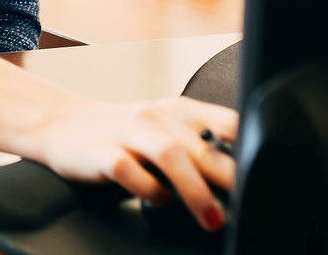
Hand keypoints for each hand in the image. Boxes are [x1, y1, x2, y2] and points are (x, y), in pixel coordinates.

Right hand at [36, 97, 238, 231]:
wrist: (60, 125)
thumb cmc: (121, 134)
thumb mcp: (164, 131)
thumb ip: (200, 149)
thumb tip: (243, 181)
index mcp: (178, 110)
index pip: (226, 121)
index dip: (251, 146)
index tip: (267, 174)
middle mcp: (155, 117)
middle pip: (201, 146)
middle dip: (229, 178)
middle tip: (249, 204)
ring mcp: (127, 133)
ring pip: (169, 156)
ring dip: (195, 190)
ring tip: (211, 218)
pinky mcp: (101, 153)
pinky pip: (129, 172)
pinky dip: (147, 190)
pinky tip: (155, 200)